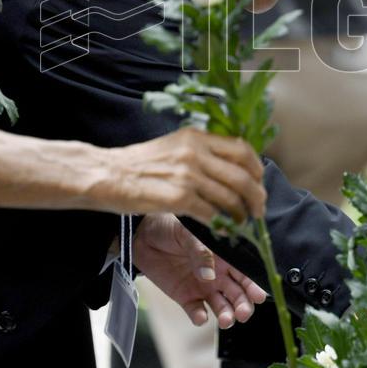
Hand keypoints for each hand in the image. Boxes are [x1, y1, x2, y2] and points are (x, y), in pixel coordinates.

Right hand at [100, 127, 266, 222]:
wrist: (107, 174)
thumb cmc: (138, 164)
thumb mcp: (173, 146)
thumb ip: (200, 152)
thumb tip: (228, 167)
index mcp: (196, 137)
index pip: (242, 149)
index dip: (256, 169)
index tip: (259, 183)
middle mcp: (195, 152)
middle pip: (243, 175)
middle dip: (256, 196)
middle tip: (258, 210)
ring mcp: (188, 174)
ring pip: (231, 197)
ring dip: (241, 214)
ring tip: (241, 223)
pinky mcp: (179, 197)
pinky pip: (212, 214)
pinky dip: (222, 225)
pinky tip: (223, 230)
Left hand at [134, 213, 266, 327]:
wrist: (142, 236)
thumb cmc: (170, 226)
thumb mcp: (187, 233)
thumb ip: (200, 251)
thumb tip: (210, 275)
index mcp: (224, 256)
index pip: (245, 272)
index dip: (254, 285)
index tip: (260, 296)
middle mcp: (219, 274)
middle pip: (238, 294)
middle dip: (244, 305)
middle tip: (243, 312)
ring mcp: (203, 287)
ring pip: (222, 306)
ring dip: (227, 315)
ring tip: (227, 320)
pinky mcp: (186, 297)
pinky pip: (197, 311)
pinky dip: (200, 317)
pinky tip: (200, 317)